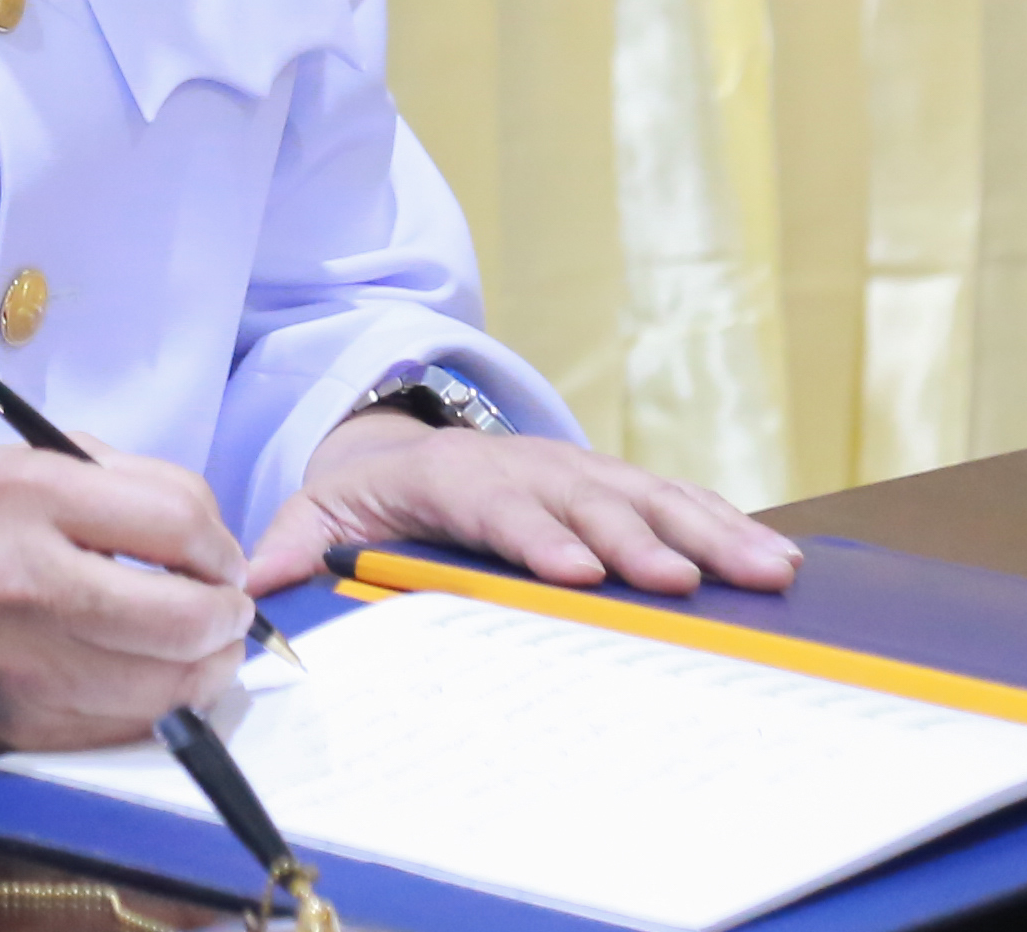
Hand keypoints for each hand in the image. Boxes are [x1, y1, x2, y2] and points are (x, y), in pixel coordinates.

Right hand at [0, 443, 251, 749]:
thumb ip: (119, 481)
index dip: (218, 543)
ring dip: (209, 664)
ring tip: (202, 642)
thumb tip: (210, 537)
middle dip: (227, 612)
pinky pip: (136, 726)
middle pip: (186, 615)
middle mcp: (26, 582)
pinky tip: (159, 677)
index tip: (217, 554)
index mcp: (24, 494)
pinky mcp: (30, 730)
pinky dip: (167, 703)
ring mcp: (28, 667)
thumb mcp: (18, 462)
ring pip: (173, 684)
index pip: (175, 520)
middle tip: (224, 603)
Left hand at [242, 408, 802, 599]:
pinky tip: (773, 560)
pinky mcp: (615, 486)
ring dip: (706, 533)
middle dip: (636, 540)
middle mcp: (528, 464)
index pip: (500, 505)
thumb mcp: (319, 511)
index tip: (572, 570)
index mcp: (455, 475)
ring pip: (649, 496)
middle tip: (678, 582)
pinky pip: (677, 501)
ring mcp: (579, 471)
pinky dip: (726, 526)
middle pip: (589, 499)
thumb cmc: (368, 492)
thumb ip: (294, 546)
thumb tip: (252, 586)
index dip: (537, 535)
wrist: (400, 441)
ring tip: (763, 571)